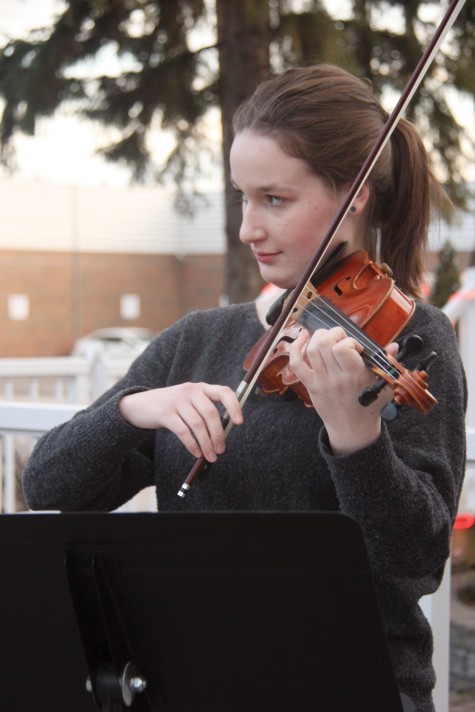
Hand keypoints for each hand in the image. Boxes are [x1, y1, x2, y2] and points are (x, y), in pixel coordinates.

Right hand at [119, 383, 242, 461]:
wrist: (139, 405)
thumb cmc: (171, 407)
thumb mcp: (188, 403)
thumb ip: (204, 412)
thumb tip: (222, 436)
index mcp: (201, 388)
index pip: (223, 392)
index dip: (234, 406)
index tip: (239, 423)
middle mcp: (190, 391)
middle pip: (211, 413)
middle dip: (218, 435)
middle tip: (221, 450)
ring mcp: (176, 400)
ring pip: (197, 425)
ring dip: (206, 444)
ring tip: (210, 457)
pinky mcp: (165, 413)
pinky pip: (183, 432)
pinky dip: (192, 445)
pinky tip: (196, 453)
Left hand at [289, 327, 394, 454]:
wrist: (353, 429)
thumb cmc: (369, 406)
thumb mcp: (384, 386)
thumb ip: (388, 364)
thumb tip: (394, 346)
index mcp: (355, 376)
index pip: (342, 347)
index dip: (348, 340)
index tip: (356, 347)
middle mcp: (336, 378)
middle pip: (324, 343)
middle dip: (333, 333)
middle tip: (341, 339)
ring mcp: (321, 382)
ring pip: (311, 349)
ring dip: (318, 336)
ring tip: (327, 337)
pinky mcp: (310, 386)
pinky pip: (296, 364)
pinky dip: (296, 347)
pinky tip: (303, 337)